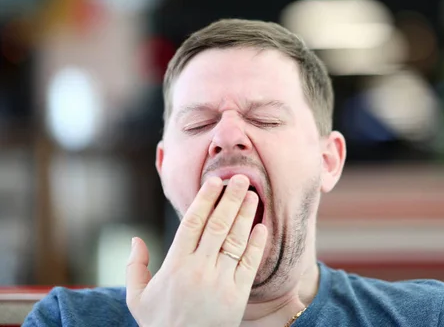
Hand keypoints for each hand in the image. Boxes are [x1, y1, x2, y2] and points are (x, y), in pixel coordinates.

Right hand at [126, 175, 267, 326]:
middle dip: (230, 199)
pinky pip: (249, 264)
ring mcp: (220, 282)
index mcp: (175, 266)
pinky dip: (257, 244)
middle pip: (217, 225)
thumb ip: (134, 267)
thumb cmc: (160, 324)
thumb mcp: (138, 299)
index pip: (192, 223)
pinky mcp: (237, 296)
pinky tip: (262, 227)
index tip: (215, 181)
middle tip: (241, 178)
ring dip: (246, 215)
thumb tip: (135, 239)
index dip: (205, 199)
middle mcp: (199, 270)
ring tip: (254, 195)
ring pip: (235, 241)